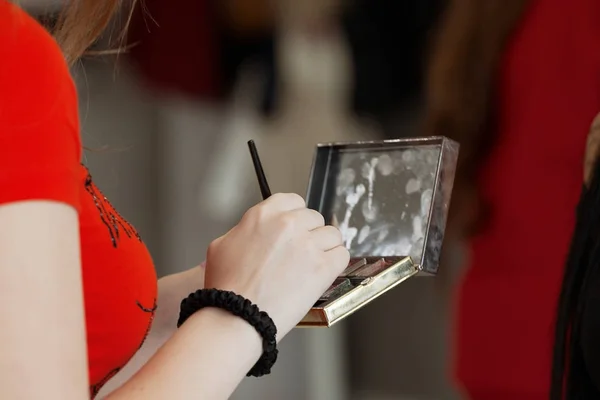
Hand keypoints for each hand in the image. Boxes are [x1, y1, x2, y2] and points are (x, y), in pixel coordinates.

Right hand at [204, 193, 349, 338]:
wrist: (237, 315)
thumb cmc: (226, 287)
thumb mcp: (221, 246)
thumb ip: (244, 232)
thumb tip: (254, 233)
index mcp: (263, 215)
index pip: (293, 200)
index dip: (295, 216)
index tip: (295, 228)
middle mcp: (289, 224)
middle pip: (315, 218)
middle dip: (309, 233)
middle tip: (301, 253)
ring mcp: (308, 244)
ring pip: (332, 235)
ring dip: (325, 247)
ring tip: (314, 264)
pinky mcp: (323, 267)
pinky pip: (342, 255)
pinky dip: (336, 263)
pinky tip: (325, 272)